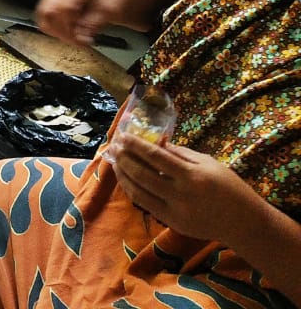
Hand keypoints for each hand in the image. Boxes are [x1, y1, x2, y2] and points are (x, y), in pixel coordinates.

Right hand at [36, 0, 123, 46]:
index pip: (63, 8)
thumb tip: (81, 39)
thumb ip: (92, 25)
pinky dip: (54, 31)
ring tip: (73, 39)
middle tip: (77, 42)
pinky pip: (44, 21)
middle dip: (62, 32)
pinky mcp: (50, 5)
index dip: (70, 27)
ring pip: (43, 18)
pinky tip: (68, 34)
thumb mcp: (107, 10)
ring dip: (57, 33)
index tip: (81, 40)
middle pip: (49, 13)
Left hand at [113, 134, 259, 240]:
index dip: (135, 145)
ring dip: (123, 175)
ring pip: (139, 191)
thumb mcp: (208, 163)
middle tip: (114, 146)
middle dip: (124, 158)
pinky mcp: (172, 224)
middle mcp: (180, 194)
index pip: (155, 157)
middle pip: (142, 174)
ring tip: (115, 161)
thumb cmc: (229, 187)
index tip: (122, 135)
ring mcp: (175, 211)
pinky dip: (133, 190)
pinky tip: (127, 179)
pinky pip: (145, 204)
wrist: (244, 223)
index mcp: (192, 175)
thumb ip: (180, 153)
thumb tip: (155, 142)